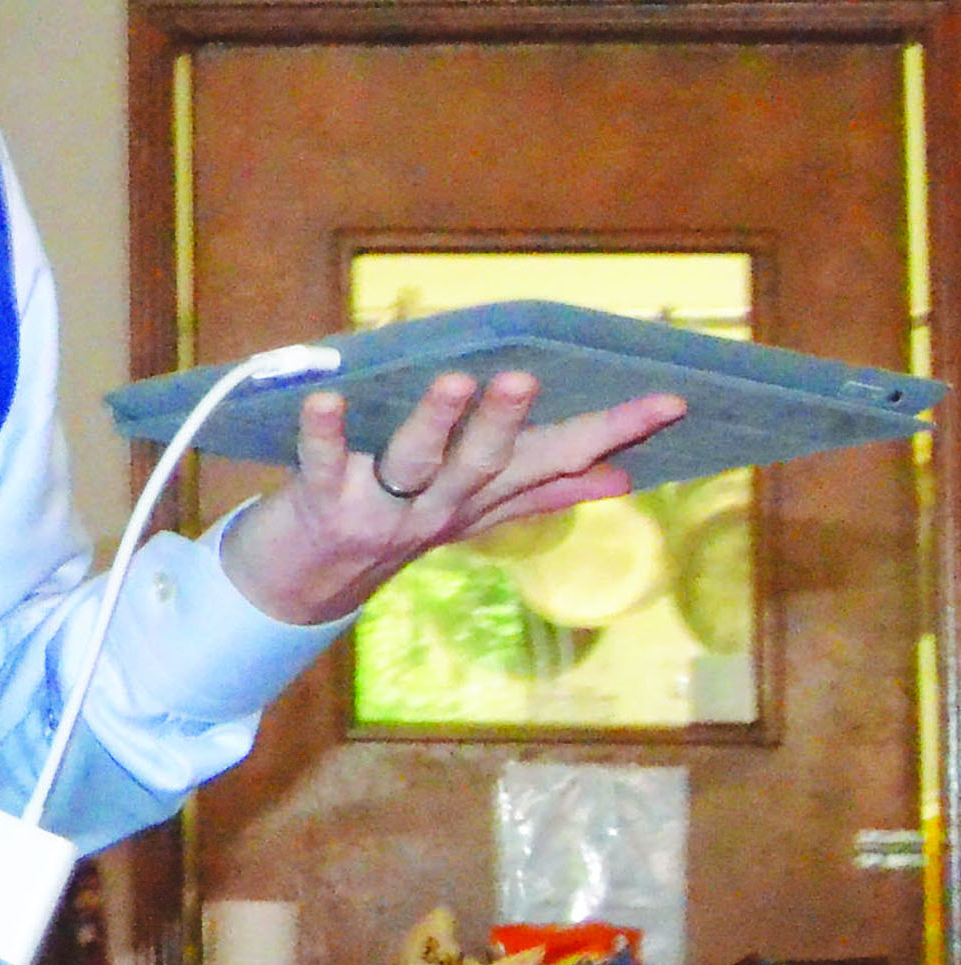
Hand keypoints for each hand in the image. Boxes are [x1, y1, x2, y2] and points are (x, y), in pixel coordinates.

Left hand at [215, 370, 686, 626]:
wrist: (295, 587)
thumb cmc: (389, 524)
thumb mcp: (469, 512)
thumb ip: (539, 492)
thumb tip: (622, 477)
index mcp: (478, 500)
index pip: (556, 463)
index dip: (612, 434)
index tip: (670, 401)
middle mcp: (439, 507)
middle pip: (484, 464)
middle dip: (508, 423)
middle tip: (528, 377)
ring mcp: (382, 508)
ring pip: (417, 462)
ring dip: (437, 421)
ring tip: (456, 380)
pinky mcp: (324, 502)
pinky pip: (326, 461)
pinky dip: (326, 430)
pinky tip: (327, 396)